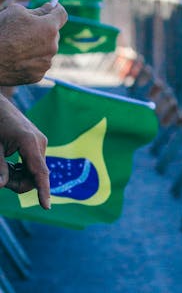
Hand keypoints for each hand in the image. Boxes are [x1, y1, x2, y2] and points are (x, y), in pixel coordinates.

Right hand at [0, 2, 67, 84]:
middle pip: (54, 33)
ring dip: (38, 46)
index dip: (56, 10)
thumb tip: (49, 8)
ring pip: (46, 50)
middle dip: (43, 30)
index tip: (51, 9)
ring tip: (17, 46)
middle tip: (26, 30)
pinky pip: (39, 64)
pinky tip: (17, 59)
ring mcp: (46, 63)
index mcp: (49, 28)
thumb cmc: (0, 33)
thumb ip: (37, 10)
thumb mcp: (16, 12)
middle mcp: (52, 46)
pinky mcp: (38, 76)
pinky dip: (31, 60)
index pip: (62, 15)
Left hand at [0, 94, 49, 208]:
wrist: (0, 106)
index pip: (39, 172)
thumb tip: (2, 185)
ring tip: (4, 167)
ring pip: (34, 172)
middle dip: (18, 183)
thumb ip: (0, 167)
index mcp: (30, 143)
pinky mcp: (38, 144)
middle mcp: (40, 143)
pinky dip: (22, 170)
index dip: (43, 190)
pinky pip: (34, 165)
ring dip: (19, 177)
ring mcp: (40, 143)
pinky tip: (10, 163)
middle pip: (35, 176)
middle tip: (1, 179)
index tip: (46, 206)